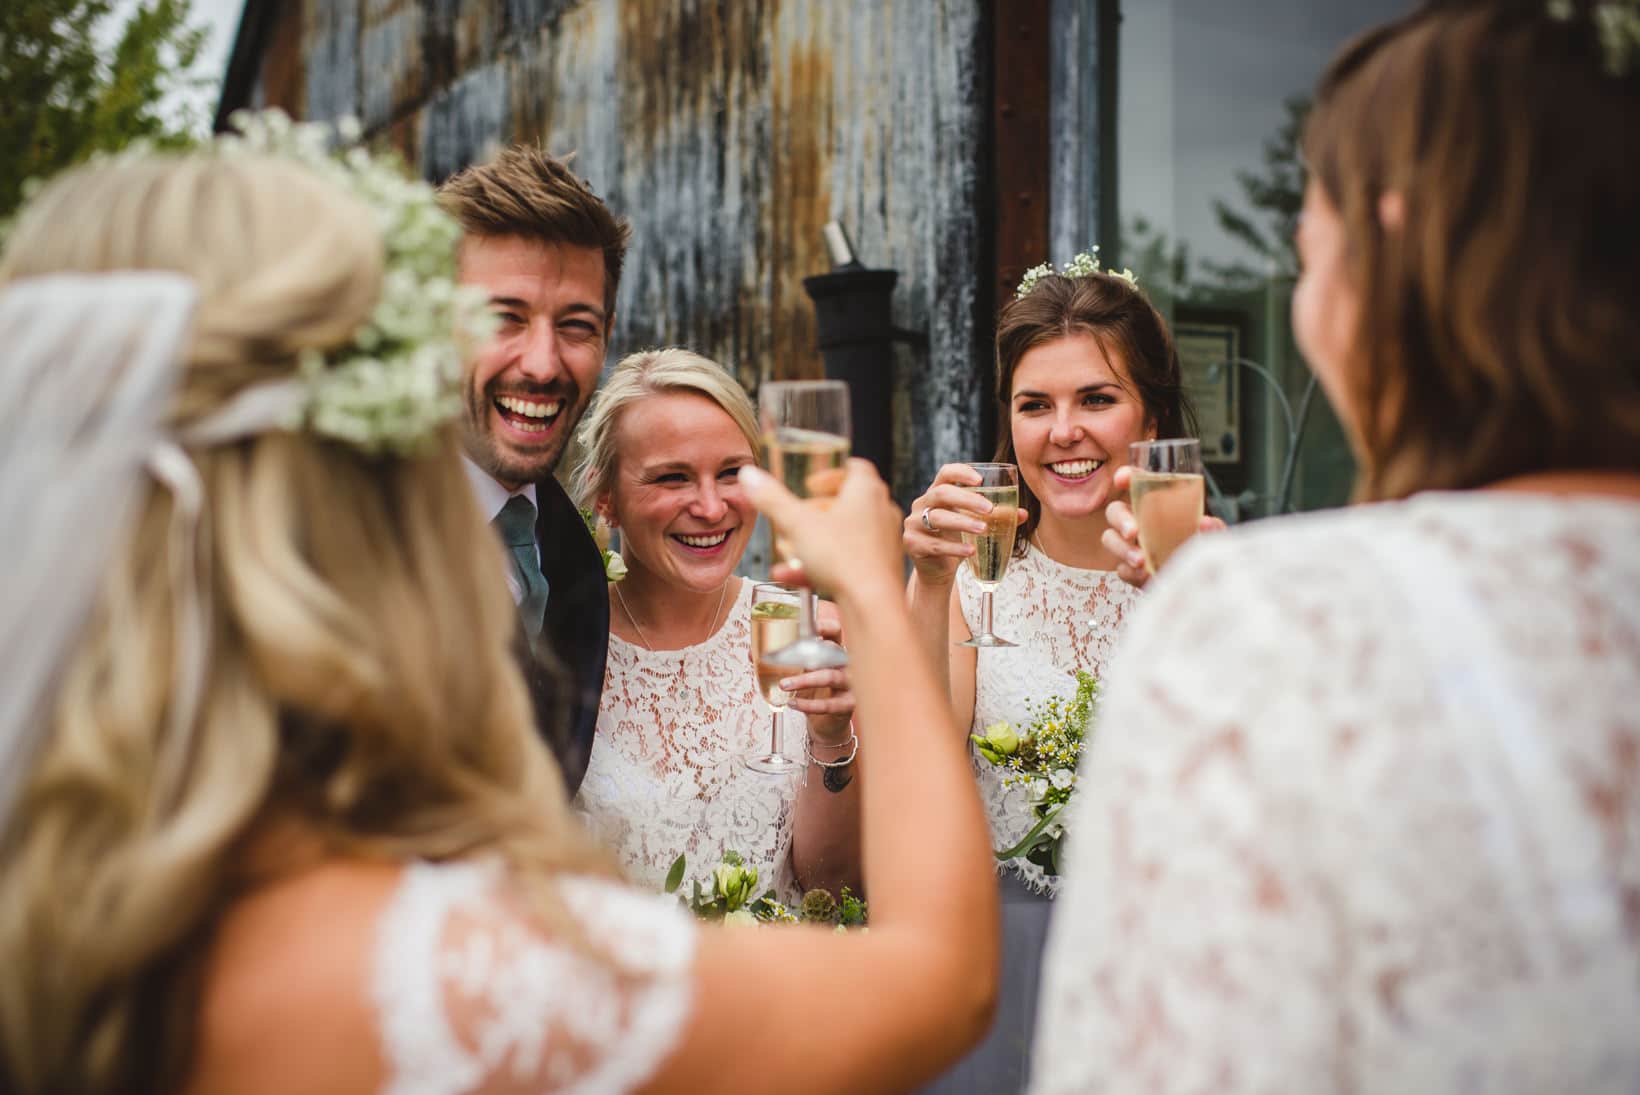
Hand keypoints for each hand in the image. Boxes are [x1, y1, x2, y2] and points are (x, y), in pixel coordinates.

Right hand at [739, 459, 903, 606]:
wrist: (873, 605)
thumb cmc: (841, 557)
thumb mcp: (797, 524)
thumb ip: (771, 498)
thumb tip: (748, 473)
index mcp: (867, 492)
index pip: (856, 469)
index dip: (830, 474)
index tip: (810, 485)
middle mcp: (881, 513)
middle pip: (850, 502)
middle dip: (818, 509)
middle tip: (798, 515)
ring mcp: (883, 542)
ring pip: (846, 534)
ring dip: (815, 539)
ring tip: (788, 548)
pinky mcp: (881, 569)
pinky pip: (848, 561)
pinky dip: (821, 565)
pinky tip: (789, 577)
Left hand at [784, 601, 854, 740]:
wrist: (827, 721)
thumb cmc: (814, 690)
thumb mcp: (801, 672)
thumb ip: (783, 661)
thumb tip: (752, 654)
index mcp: (835, 650)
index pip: (835, 631)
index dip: (823, 626)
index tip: (807, 626)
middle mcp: (846, 664)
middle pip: (832, 652)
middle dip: (809, 654)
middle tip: (786, 657)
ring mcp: (850, 684)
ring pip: (830, 677)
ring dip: (805, 680)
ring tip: (784, 684)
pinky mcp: (848, 705)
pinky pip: (829, 704)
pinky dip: (809, 704)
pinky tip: (793, 704)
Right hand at [903, 463, 1027, 585]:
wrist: (936, 570)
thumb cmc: (956, 540)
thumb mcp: (974, 525)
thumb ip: (996, 518)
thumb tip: (1023, 514)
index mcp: (937, 493)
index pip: (945, 473)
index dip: (961, 472)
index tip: (980, 480)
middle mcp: (922, 504)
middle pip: (941, 493)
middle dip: (966, 499)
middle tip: (989, 509)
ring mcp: (914, 523)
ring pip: (936, 518)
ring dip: (962, 522)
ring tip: (983, 529)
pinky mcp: (912, 544)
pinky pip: (934, 544)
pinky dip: (955, 548)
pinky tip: (971, 551)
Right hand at [1102, 465, 1226, 588]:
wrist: (1198, 585)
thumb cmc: (1200, 550)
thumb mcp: (1211, 536)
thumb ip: (1212, 527)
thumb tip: (1204, 523)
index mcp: (1155, 505)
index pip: (1136, 483)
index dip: (1126, 477)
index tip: (1123, 479)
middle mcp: (1138, 521)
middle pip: (1115, 511)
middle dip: (1120, 519)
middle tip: (1134, 532)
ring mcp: (1130, 546)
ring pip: (1110, 539)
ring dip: (1122, 549)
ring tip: (1141, 561)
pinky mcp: (1129, 570)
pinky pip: (1120, 568)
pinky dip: (1131, 572)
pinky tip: (1145, 575)